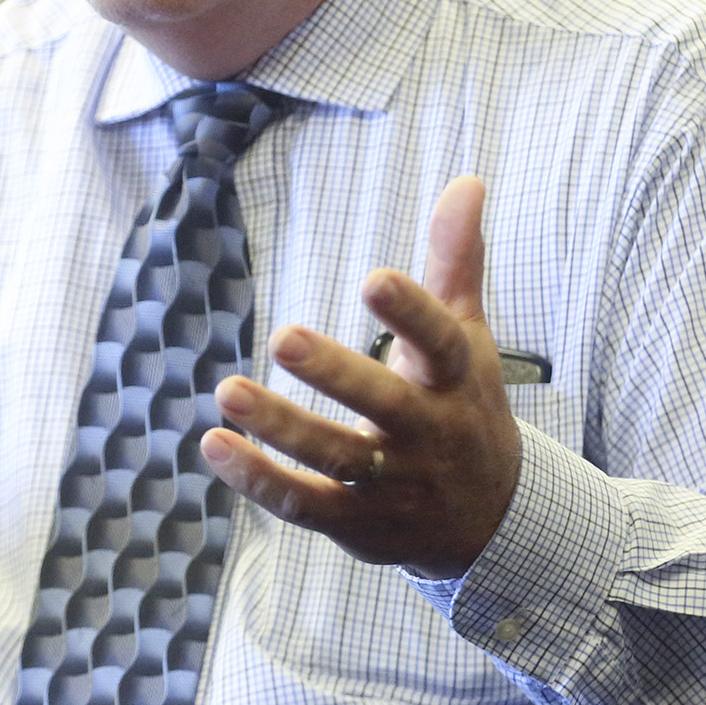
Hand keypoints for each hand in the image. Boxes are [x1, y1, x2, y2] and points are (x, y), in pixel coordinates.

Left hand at [202, 176, 520, 578]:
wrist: (492, 523)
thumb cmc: (466, 406)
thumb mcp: (470, 337)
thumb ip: (457, 260)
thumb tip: (466, 179)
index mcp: (457, 379)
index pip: (440, 342)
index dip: (410, 312)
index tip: (373, 277)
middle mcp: (428, 434)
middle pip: (382, 405)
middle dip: (336, 374)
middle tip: (283, 337)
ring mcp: (393, 485)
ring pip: (334, 457)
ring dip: (280, 428)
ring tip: (226, 390)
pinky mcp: (358, 525)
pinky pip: (305, 506)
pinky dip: (259, 480)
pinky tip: (214, 444)